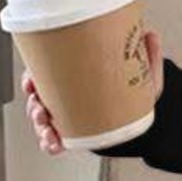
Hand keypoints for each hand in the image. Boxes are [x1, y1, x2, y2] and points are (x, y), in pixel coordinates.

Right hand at [22, 28, 162, 155]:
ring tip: (49, 131)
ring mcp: (68, 116)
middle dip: (34, 105)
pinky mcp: (74, 135)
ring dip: (41, 127)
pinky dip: (50, 144)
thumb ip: (148, 56)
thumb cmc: (138, 93)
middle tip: (41, 109)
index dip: (32, 78)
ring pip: (43, 121)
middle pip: (38, 99)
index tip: (31, 82)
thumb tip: (150, 35)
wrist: (147, 119)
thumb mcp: (145, 74)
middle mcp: (67, 95)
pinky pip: (55, 140)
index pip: (44, 74)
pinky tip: (54, 145)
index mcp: (76, 76)